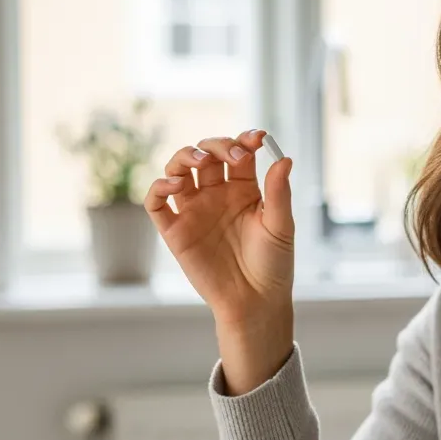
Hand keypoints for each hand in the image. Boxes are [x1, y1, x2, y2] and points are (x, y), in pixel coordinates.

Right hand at [144, 129, 294, 328]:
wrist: (254, 302)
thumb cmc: (272, 265)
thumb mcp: (280, 226)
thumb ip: (278, 192)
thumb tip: (284, 158)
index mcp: (244, 189)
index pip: (238, 153)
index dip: (244, 140)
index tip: (257, 138)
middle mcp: (216, 195)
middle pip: (207, 154)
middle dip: (217, 145)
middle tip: (232, 155)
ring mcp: (194, 210)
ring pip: (178, 169)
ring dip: (184, 156)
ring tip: (200, 162)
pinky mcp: (174, 230)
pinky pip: (156, 203)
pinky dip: (158, 187)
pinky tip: (174, 184)